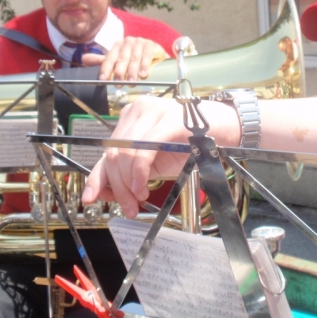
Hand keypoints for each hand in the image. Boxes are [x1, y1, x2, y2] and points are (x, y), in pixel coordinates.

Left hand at [81, 37, 169, 80]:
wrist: (155, 54)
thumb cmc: (135, 59)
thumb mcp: (119, 60)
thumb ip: (104, 61)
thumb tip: (83, 59)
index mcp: (118, 45)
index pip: (109, 57)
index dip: (105, 69)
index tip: (103, 79)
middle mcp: (128, 42)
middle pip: (122, 58)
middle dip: (119, 72)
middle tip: (118, 84)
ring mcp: (141, 42)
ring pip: (134, 58)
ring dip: (132, 71)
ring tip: (131, 83)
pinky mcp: (152, 45)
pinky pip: (147, 56)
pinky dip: (145, 66)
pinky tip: (143, 74)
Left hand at [82, 96, 239, 217]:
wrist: (225, 128)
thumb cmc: (191, 144)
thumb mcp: (155, 161)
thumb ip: (131, 171)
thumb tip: (104, 191)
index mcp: (131, 118)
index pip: (107, 151)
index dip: (96, 177)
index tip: (91, 198)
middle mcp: (137, 110)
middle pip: (113, 155)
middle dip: (117, 187)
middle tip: (129, 207)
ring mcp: (151, 112)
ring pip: (124, 154)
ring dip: (127, 184)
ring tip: (139, 199)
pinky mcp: (166, 121)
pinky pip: (141, 152)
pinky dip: (138, 174)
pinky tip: (143, 188)